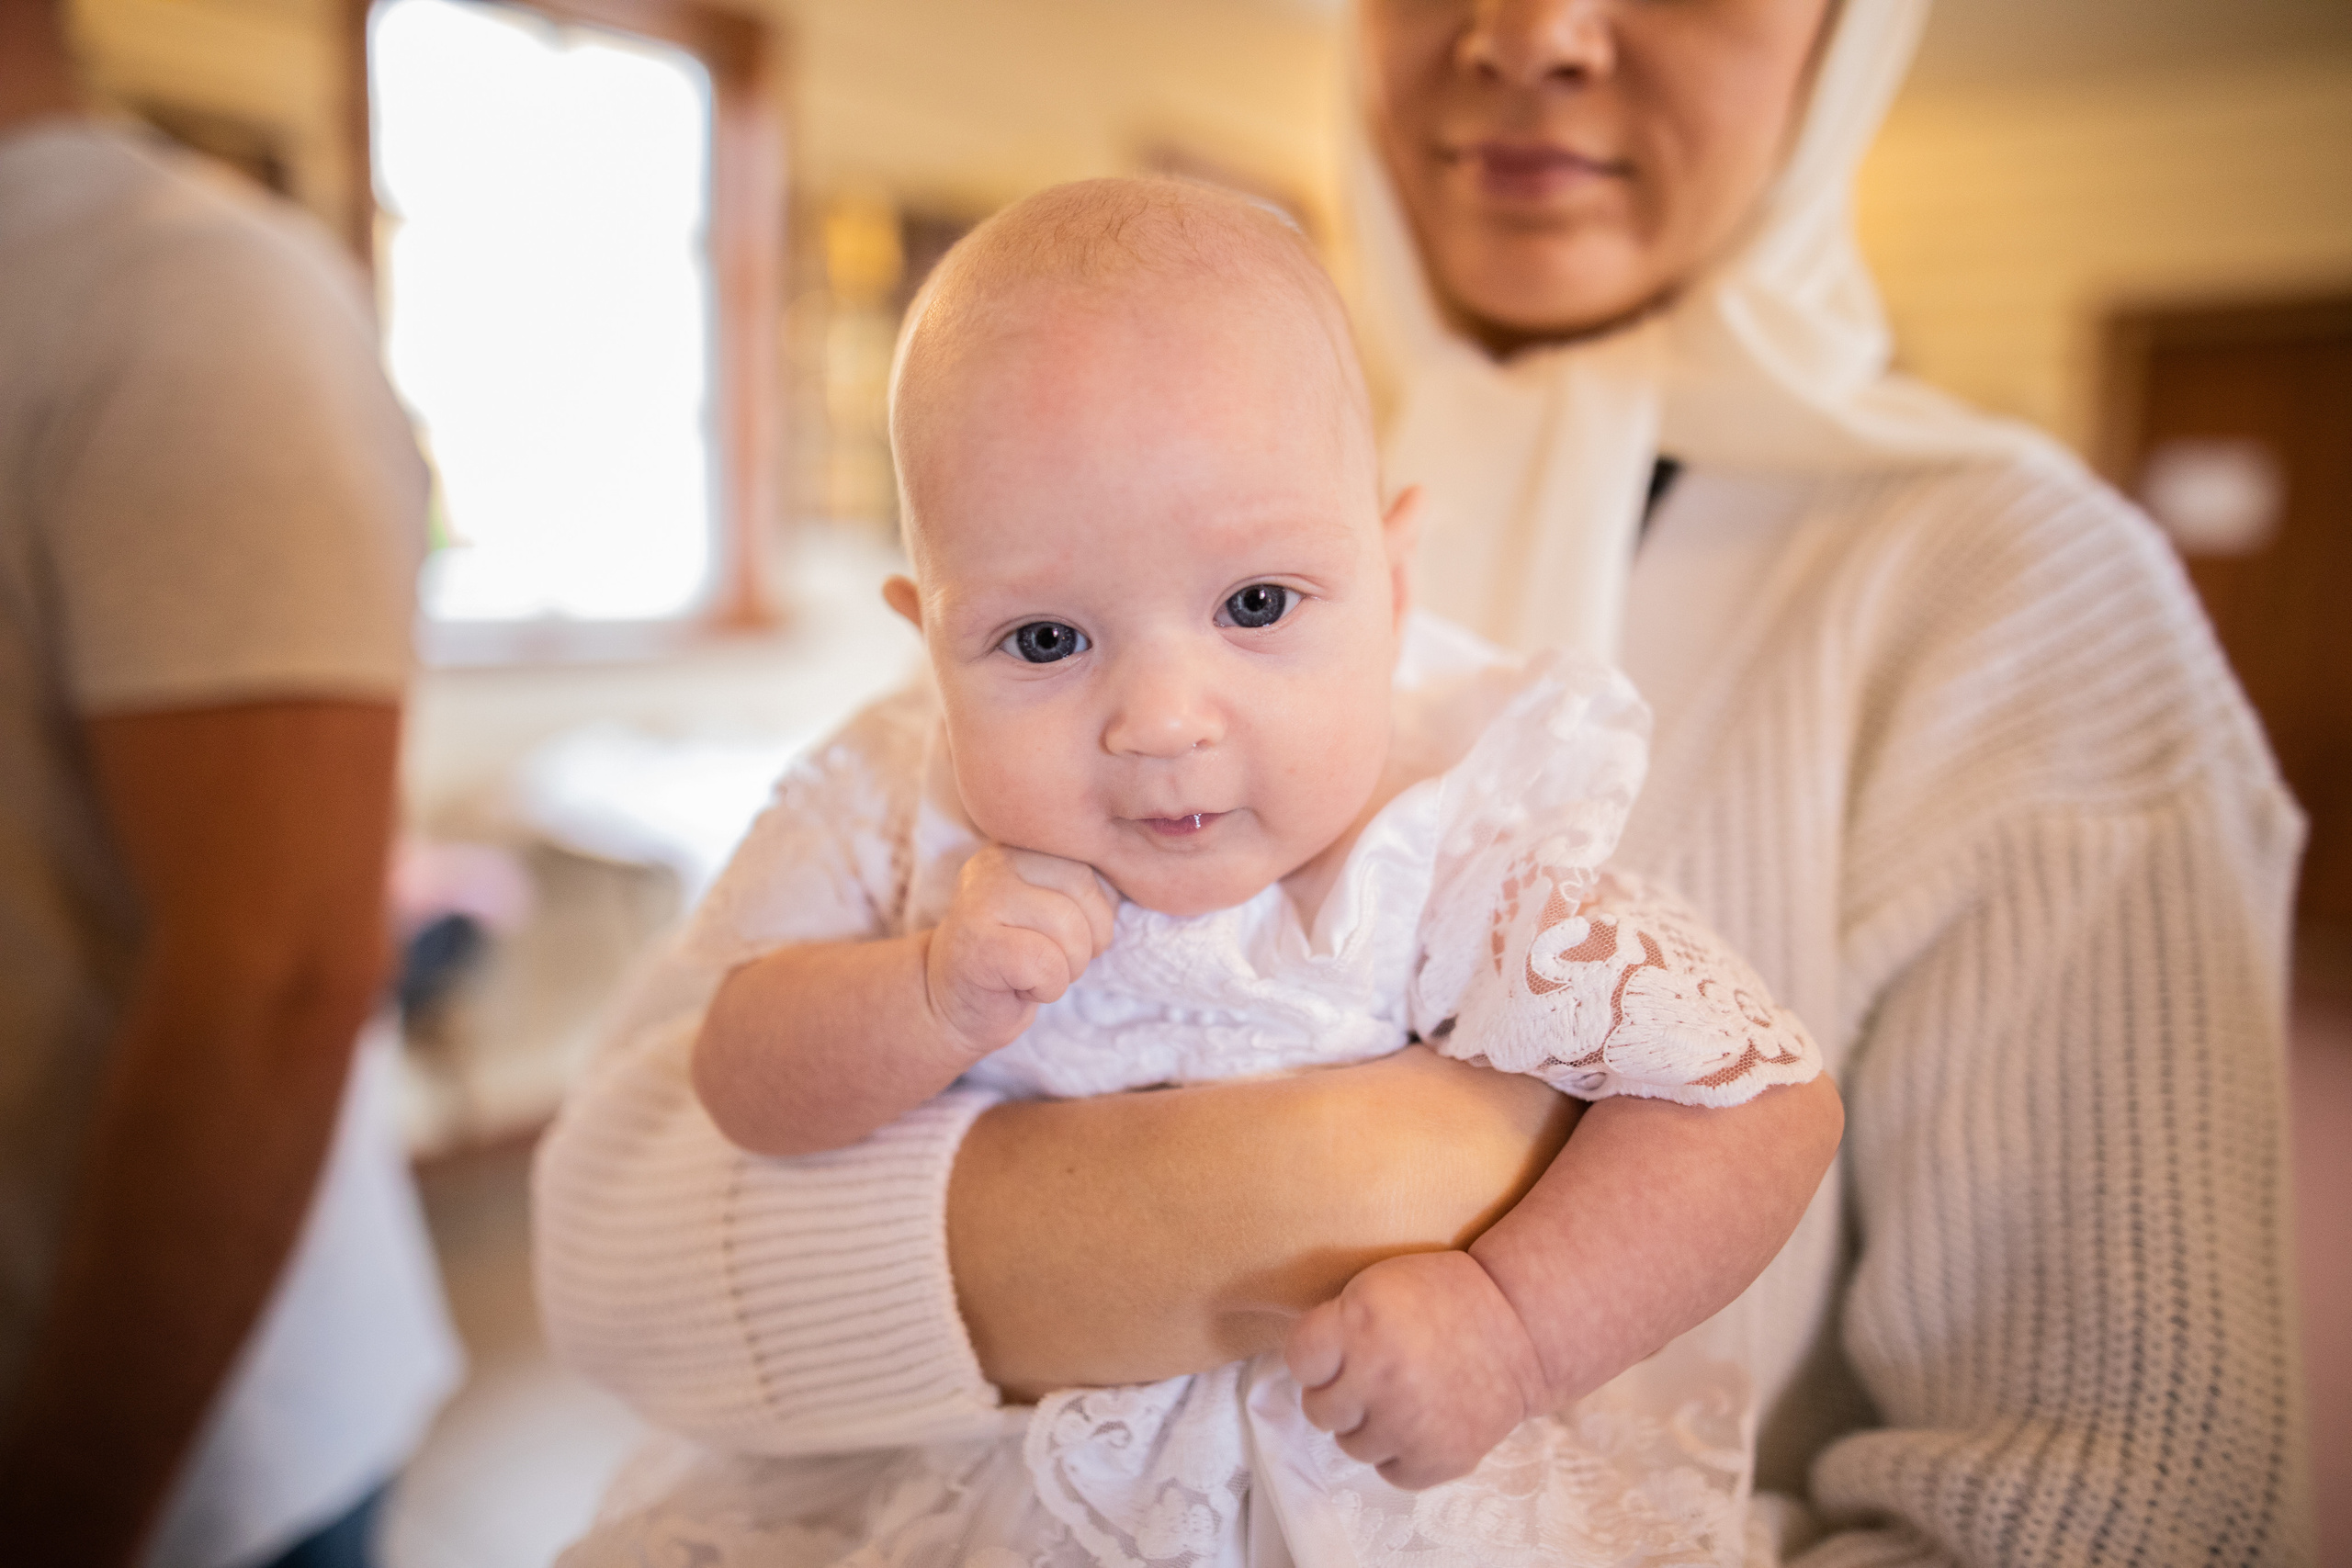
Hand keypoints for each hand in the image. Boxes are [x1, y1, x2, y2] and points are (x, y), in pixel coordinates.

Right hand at [925, 844, 1117, 1056]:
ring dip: (1069, 967)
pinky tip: (1020, 986)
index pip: (1091, 861)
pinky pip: (1047, 965)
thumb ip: (1084, 882)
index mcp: (1019, 845)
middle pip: (1085, 889)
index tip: (1072, 931)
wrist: (953, 1005)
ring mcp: (980, 901)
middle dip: (1090, 938)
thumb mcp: (1051, 905)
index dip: (1098, 908)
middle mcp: (995, 861)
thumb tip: (1137, 873)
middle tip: (1058, 958)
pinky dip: (1048, 988)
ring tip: (1038, 971)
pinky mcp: (977, 945)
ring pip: (1070, 929)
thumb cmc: (1016, 956)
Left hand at [1285, 1249, 1548, 1489]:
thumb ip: (1337, 1323)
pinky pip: (1389, 1472)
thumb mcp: (1380, 1286)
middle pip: (1319, 1410)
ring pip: (1351, 1446)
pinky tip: (1423, 1421)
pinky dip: (1402, 1452)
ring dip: (1370, 1426)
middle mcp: (1380, 1374)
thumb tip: (1303, 1373)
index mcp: (1360, 1322)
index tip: (1339, 1350)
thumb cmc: (1445, 1299)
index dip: (1318, 1355)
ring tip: (1403, 1397)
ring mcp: (1409, 1423)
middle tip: (1373, 1375)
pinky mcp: (1438, 1458)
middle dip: (1340, 1394)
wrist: (1522, 1329)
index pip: (1299, 1359)